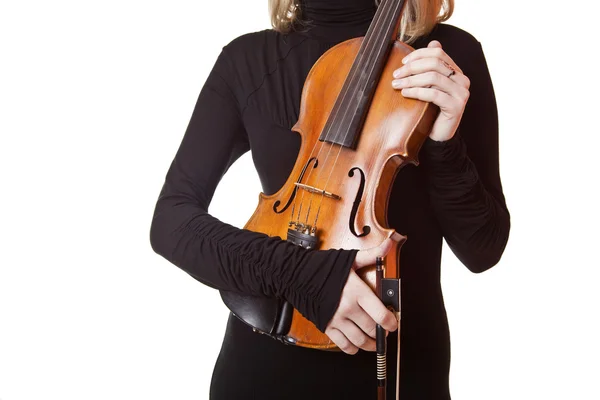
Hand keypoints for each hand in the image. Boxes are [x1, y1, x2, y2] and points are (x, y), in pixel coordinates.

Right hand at [324, 235, 399, 354]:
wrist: (298, 275)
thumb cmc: (324, 267)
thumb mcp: (350, 259)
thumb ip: (372, 255)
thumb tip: (388, 244)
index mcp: (357, 291)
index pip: (381, 314)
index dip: (391, 323)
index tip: (393, 324)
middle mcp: (348, 308)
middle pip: (372, 329)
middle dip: (382, 334)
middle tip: (385, 332)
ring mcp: (337, 319)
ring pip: (359, 340)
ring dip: (370, 344)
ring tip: (375, 342)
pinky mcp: (327, 326)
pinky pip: (343, 344)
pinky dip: (352, 348)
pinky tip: (356, 345)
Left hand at [391, 40, 470, 141]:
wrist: (438, 135)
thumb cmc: (431, 110)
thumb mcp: (428, 87)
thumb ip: (429, 68)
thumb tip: (432, 42)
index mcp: (456, 72)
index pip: (438, 53)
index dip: (418, 54)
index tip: (402, 62)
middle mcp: (462, 80)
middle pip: (434, 63)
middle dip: (411, 68)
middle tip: (396, 75)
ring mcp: (461, 93)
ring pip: (433, 77)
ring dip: (411, 79)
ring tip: (397, 85)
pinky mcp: (456, 106)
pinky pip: (434, 94)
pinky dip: (417, 92)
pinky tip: (405, 93)